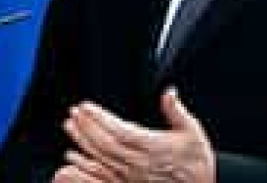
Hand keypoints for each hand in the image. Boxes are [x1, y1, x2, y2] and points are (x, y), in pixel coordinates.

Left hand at [61, 88, 214, 182]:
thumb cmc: (196, 160)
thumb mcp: (193, 131)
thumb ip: (176, 111)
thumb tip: (168, 92)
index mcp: (153, 146)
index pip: (119, 130)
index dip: (100, 118)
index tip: (86, 106)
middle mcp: (139, 162)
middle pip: (105, 144)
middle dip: (86, 127)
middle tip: (73, 113)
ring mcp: (132, 175)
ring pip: (101, 158)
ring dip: (82, 141)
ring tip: (69, 126)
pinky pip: (102, 174)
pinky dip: (85, 164)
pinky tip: (73, 155)